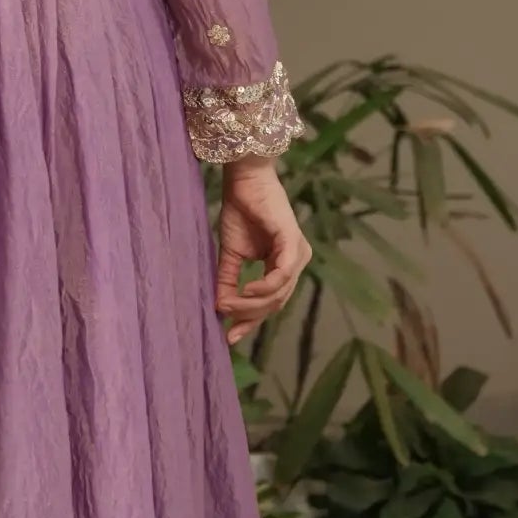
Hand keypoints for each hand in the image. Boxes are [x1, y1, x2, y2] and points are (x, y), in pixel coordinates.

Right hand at [214, 156, 310, 345]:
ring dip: (252, 305)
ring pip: (278, 294)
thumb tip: (219, 307)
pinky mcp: (293, 242)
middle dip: (250, 317)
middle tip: (227, 325)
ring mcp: (298, 253)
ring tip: (228, 306)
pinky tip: (246, 291)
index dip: (251, 321)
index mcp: (284, 264)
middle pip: (276, 303)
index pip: (271, 302)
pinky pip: (282, 275)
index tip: (229, 337)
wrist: (243, 181)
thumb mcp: (231, 254)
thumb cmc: (241, 211)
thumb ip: (229, 281)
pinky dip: (264, 287)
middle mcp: (296, 261)